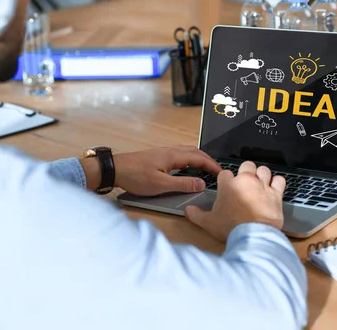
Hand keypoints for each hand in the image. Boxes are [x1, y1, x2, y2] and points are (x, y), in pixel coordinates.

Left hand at [81, 146, 220, 195]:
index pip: (199, 158)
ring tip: (205, 168)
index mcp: (173, 156)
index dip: (212, 166)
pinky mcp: (157, 156)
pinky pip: (179, 154)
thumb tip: (201, 184)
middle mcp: (169, 151)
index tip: (222, 174)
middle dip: (208, 160)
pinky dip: (189, 159)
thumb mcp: (160, 184)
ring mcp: (163, 153)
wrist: (115, 169)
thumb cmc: (134, 176)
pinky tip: (186, 167)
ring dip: (198, 158)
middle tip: (217, 170)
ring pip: (186, 152)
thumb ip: (182, 184)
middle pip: (195, 152)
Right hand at [184, 161, 284, 241]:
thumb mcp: (208, 222)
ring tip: (259, 183)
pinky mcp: (276, 194)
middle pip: (246, 165)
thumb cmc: (231, 227)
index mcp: (228, 185)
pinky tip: (274, 187)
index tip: (227, 187)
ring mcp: (262, 186)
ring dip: (261, 175)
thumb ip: (196, 214)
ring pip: (263, 170)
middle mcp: (245, 181)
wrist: (253, 236)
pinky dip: (277, 182)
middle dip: (245, 171)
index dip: (226, 180)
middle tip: (244, 182)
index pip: (225, 173)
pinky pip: (279, 180)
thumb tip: (188, 210)